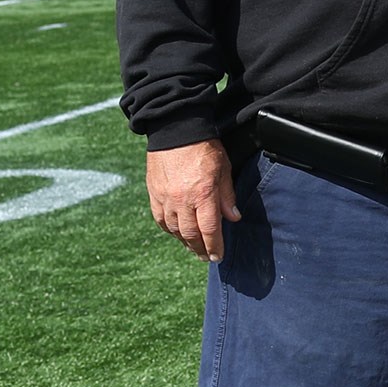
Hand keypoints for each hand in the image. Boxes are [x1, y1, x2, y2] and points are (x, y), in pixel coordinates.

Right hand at [147, 140, 240, 261]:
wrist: (175, 129)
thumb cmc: (205, 147)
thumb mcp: (224, 168)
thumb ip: (227, 195)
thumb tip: (233, 218)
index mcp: (202, 194)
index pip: (209, 229)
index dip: (214, 246)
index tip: (218, 256)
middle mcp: (181, 200)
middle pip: (190, 234)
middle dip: (200, 249)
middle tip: (206, 257)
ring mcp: (164, 198)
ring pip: (174, 229)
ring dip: (184, 242)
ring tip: (193, 248)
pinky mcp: (153, 193)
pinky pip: (160, 219)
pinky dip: (169, 230)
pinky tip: (177, 233)